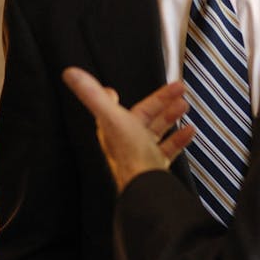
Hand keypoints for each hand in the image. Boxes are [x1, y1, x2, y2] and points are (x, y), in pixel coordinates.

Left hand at [62, 68, 191, 191]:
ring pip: (157, 130)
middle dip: (161, 101)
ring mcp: (142, 153)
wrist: (146, 184)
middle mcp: (127, 140)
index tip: (112, 90)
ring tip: (183, 106)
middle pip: (145, 116)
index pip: (112, 108)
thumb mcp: (111, 116)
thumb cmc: (129, 155)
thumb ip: (92, 94)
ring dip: (170, 116)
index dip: (112, 98)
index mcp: (114, 128)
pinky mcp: (155, 165)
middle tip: (177, 90)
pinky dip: (179, 138)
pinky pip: (169, 149)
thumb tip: (72, 75)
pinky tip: (188, 131)